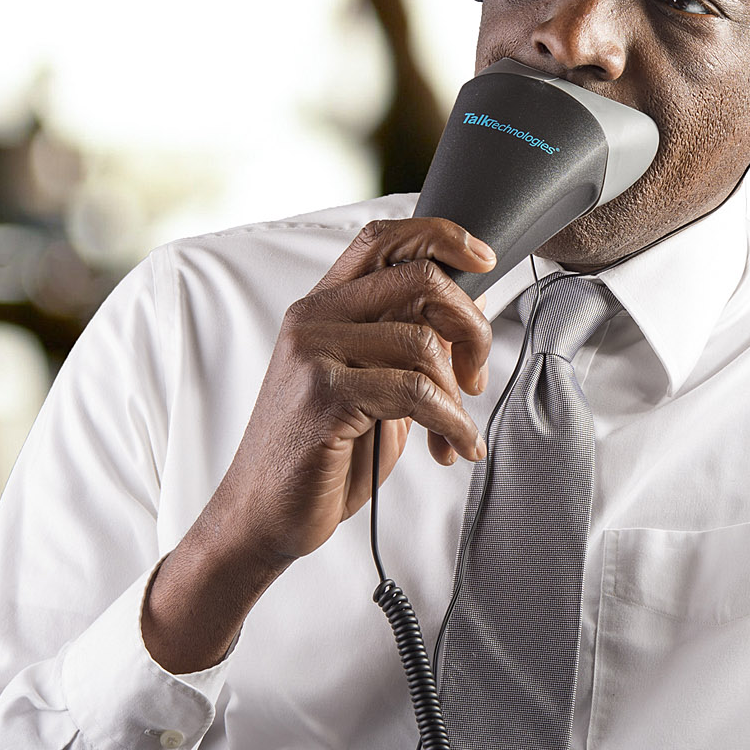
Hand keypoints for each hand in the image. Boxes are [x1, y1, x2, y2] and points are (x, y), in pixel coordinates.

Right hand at [224, 218, 497, 561]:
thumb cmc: (326, 449)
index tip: (485, 261)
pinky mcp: (324, 395)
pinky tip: (454, 447)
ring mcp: (314, 353)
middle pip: (419, 279)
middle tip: (476, 375)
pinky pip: (416, 392)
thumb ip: (408, 339)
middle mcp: (314, 318)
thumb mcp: (372, 382)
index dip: (443, 237)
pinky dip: (451, 423)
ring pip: (423, 342)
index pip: (385, 239)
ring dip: (458, 394)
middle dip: (470, 326)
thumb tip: (472, 304)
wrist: (264, 512)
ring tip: (454, 429)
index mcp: (324, 306)